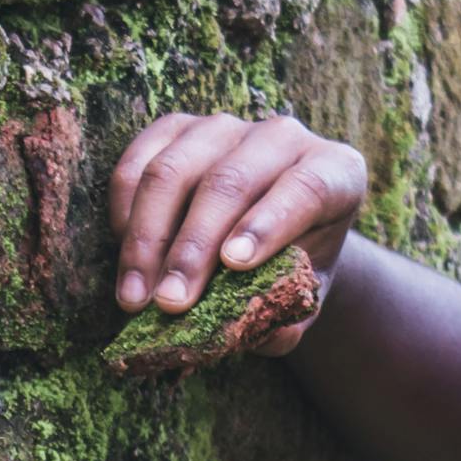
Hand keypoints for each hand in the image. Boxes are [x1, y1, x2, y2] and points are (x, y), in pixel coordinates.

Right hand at [108, 113, 367, 351]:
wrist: (273, 233)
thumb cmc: (295, 266)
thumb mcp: (306, 298)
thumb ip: (291, 317)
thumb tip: (266, 334)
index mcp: (336, 171)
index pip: (306, 188)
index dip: (268, 224)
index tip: (234, 264)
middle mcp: (284, 137)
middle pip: (230, 182)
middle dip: (193, 248)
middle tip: (170, 303)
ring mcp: (226, 127)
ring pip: (175, 170)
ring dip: (149, 238)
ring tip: (136, 297)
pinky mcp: (178, 128)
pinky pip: (138, 163)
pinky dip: (125, 212)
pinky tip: (126, 259)